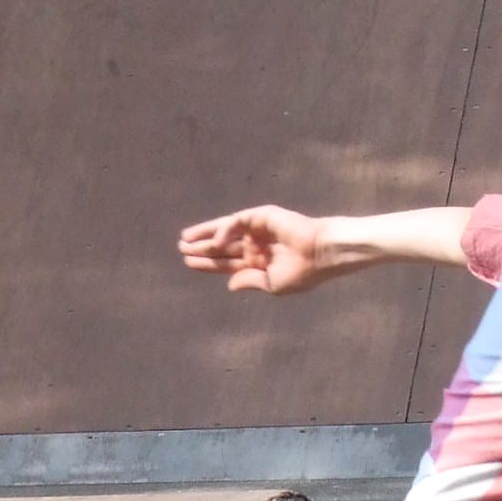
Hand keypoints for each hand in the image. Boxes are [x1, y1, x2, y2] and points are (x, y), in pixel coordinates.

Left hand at [177, 206, 333, 294]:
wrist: (321, 254)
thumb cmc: (303, 272)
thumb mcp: (273, 284)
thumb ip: (250, 281)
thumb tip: (229, 284)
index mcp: (258, 263)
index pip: (227, 263)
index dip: (207, 263)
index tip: (188, 263)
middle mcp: (255, 245)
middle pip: (222, 246)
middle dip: (201, 247)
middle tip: (180, 248)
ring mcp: (258, 230)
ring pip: (225, 230)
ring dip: (206, 234)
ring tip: (185, 239)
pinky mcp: (262, 216)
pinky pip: (238, 221)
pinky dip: (226, 229)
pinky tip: (216, 241)